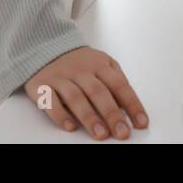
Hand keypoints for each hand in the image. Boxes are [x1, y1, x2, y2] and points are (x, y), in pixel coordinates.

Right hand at [24, 46, 148, 139]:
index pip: (119, 85)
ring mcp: (61, 77)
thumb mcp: (102, 64)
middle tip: (121, 133)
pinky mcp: (42, 86)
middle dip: (111, 114)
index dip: (132, 104)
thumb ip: (115, 82)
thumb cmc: (80, 63)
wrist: (47, 48)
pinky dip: (60, 115)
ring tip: (100, 134)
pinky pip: (50, 101)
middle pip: (98, 92)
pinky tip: (70, 127)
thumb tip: (127, 109)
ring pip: (76, 98)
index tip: (141, 123)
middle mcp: (81, 70)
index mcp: (100, 64)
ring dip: (89, 117)